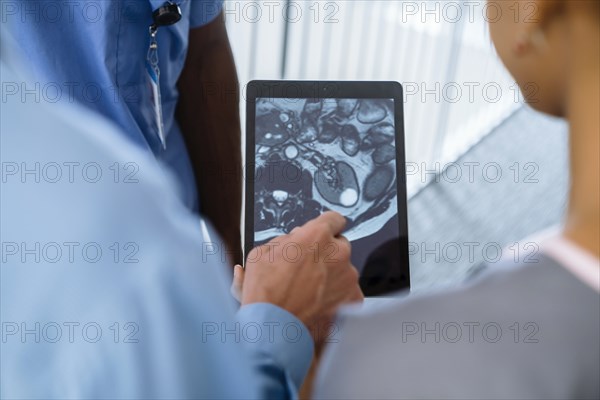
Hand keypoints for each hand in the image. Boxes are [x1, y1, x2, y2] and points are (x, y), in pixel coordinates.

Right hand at [236, 212, 362, 332]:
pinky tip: (318, 302)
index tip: (324, 232)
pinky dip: (337, 295)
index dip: (326, 226)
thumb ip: (285, 240)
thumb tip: (294, 239)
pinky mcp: (353, 298)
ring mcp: (348, 276)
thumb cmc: (265, 292)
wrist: (273, 327)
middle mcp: (338, 252)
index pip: (334, 219)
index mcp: (317, 235)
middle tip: (307, 267)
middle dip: (326, 253)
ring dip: (331, 274)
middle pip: (339, 245)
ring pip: (343, 268)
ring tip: (309, 290)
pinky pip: (348, 290)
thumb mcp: (262, 253)